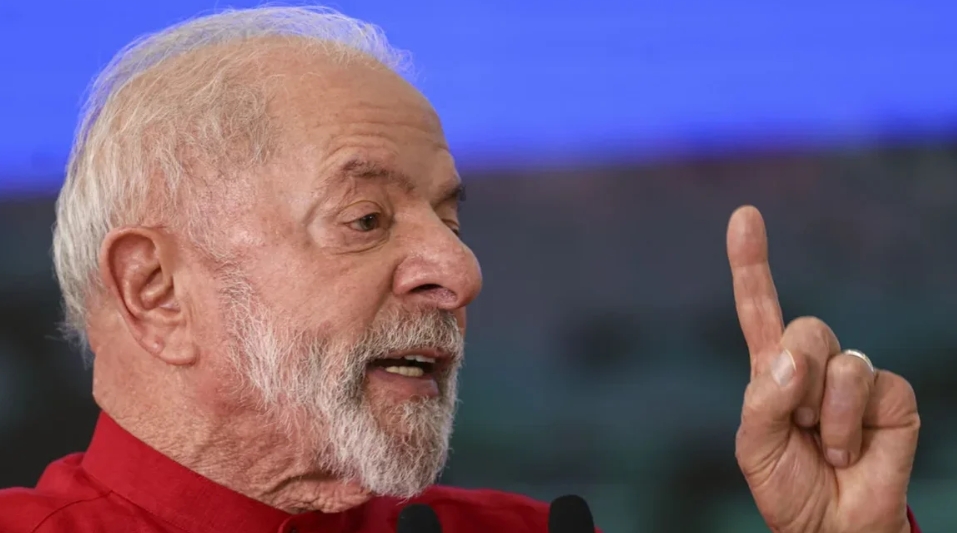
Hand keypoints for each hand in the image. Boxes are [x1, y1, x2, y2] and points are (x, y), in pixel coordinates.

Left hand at [727, 206, 919, 532]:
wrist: (830, 525)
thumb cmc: (787, 484)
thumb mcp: (755, 445)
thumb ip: (764, 400)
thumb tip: (792, 358)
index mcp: (771, 368)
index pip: (759, 307)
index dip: (752, 261)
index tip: (745, 214)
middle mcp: (814, 363)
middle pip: (804, 329)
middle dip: (796, 378)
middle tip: (797, 424)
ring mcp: (855, 376)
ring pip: (839, 359)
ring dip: (822, 413)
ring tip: (823, 445)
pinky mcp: (891, 394)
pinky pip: (869, 385)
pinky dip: (848, 426)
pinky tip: (850, 450)